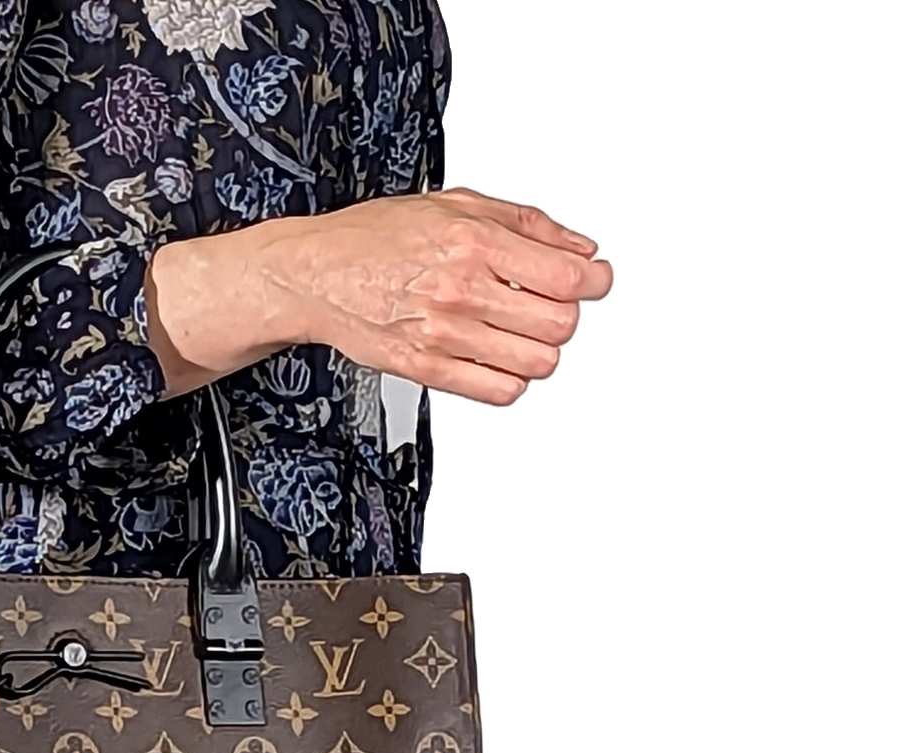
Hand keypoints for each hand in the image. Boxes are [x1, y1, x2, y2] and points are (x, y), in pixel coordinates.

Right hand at [146, 189, 612, 405]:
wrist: (314, 274)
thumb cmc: (376, 237)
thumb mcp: (455, 203)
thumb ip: (525, 223)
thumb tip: (579, 247)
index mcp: (473, 242)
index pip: (566, 275)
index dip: (594, 281)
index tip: (595, 280)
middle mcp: (461, 290)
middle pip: (558, 323)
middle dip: (566, 314)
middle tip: (552, 304)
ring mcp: (444, 334)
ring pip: (536, 363)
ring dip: (540, 349)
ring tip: (521, 331)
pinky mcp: (426, 369)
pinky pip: (499, 391)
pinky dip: (511, 379)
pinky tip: (499, 357)